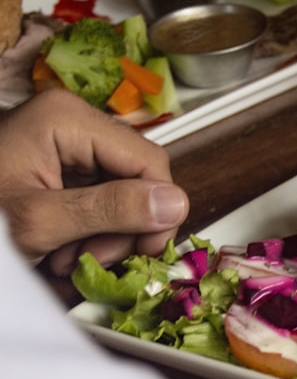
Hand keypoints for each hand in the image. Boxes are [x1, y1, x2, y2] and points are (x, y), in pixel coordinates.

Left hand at [0, 88, 188, 274]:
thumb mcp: (39, 221)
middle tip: (89, 259)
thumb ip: (110, 209)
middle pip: (138, 178)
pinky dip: (88, 231)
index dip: (157, 209)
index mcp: (68, 119)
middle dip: (122, 226)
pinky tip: (60, 249)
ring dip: (104, 235)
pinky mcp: (60, 166)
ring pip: (123, 193)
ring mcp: (66, 144)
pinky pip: (100, 198)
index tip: (145, 251)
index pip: (149, 161)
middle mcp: (72, 123)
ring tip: (65, 258)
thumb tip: (176, 203)